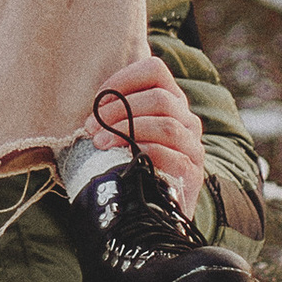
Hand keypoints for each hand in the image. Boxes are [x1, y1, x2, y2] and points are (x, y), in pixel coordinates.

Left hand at [82, 59, 206, 214]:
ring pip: (167, 125)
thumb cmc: (130, 164)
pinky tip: (124, 159)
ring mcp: (193, 145)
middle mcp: (187, 119)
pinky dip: (145, 153)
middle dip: (119, 110)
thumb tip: (88, 106)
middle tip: (92, 128)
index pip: (155, 70)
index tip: (97, 101)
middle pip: (159, 98)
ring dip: (128, 131)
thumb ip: (113, 114)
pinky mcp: (193, 172)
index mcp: (171, 100)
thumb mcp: (123, 133)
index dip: (124, 79)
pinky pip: (173, 156)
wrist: (152, 210)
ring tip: (100, 144)